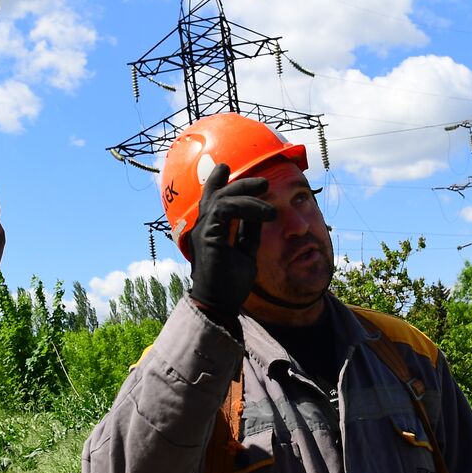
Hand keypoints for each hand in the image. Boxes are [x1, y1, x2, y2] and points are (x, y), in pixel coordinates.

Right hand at [187, 163, 275, 320]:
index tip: (225, 167)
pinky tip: (265, 214)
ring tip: (269, 200)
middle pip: (215, 194)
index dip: (217, 182)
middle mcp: (203, 228)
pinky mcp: (207, 235)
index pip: (212, 200)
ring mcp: (202, 231)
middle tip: (263, 182)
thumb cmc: (231, 283)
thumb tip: (260, 212)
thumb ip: (250, 231)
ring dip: (247, 193)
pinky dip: (247, 207)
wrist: (220, 304)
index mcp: (210, 231)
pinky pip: (226, 209)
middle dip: (240, 183)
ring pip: (222, 198)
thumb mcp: (246, 251)